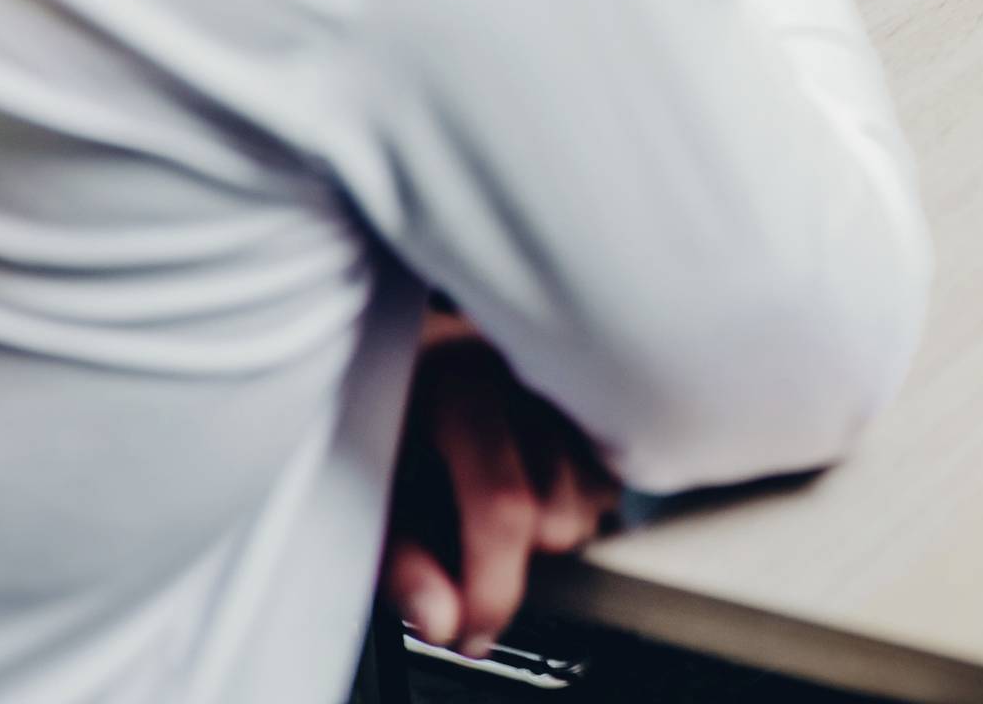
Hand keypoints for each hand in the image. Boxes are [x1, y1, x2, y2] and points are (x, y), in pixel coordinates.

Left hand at [384, 315, 619, 662]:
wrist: (418, 351)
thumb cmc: (394, 416)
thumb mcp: (373, 487)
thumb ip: (401, 559)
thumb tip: (441, 618)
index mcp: (467, 387)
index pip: (503, 505)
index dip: (490, 587)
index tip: (470, 631)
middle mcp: (533, 377)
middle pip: (557, 516)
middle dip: (515, 558)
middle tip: (465, 548)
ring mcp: (574, 387)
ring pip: (593, 504)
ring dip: (550, 530)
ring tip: (498, 510)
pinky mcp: (599, 403)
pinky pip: (610, 482)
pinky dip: (576, 503)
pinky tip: (533, 487)